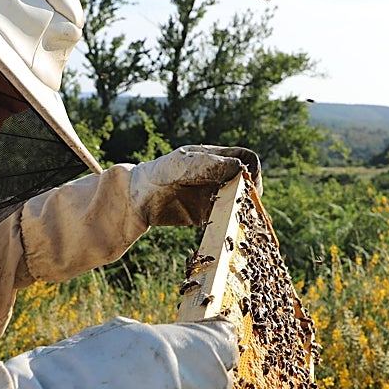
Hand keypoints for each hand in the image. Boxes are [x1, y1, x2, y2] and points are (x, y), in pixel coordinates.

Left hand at [129, 144, 260, 225]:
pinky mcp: (205, 214)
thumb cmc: (157, 174)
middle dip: (250, 195)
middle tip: (242, 208)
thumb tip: (240, 168)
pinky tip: (222, 231)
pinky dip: (227, 225)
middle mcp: (218, 175)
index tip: (247, 186)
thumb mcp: (180, 166)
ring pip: (239, 202)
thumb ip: (207, 165)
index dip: (253, 171)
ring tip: (234, 221)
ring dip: (241, 212)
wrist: (135, 198)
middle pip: (247, 182)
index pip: (247, 159)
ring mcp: (212, 195)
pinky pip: (224, 219)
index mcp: (215, 157)